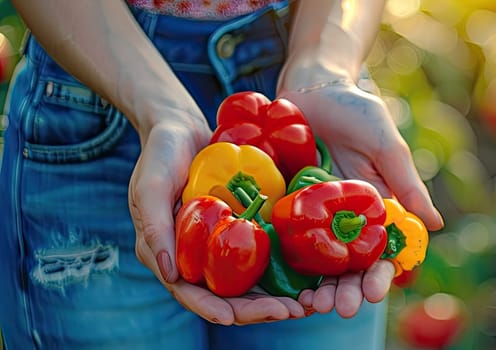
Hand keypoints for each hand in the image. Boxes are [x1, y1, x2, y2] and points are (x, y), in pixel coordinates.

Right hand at [128, 119, 310, 324]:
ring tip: (306, 305)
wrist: (183, 128)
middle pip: (228, 296)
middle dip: (257, 310)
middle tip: (291, 311)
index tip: (234, 317)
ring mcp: (221, 245)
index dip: (213, 308)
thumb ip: (155, 227)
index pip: (192, 293)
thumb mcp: (150, 186)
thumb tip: (171, 274)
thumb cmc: (160, 154)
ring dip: (277, 299)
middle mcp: (197, 257)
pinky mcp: (243, 231)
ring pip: (250, 284)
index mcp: (169, 255)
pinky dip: (286, 272)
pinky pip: (264, 256)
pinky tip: (310, 277)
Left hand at [279, 80, 443, 316]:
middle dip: (349, 290)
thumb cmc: (355, 110)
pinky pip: (283, 239)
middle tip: (342, 308)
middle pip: (349, 266)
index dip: (382, 275)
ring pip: (317, 262)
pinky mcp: (283, 205)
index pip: (382, 252)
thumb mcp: (385, 144)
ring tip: (315, 305)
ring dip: (319, 288)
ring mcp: (312, 215)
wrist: (310, 86)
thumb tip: (436, 225)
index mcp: (376, 209)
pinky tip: (284, 284)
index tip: (377, 291)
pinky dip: (285, 264)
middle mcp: (345, 219)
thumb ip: (406, 184)